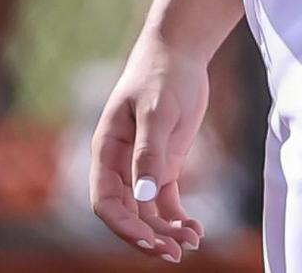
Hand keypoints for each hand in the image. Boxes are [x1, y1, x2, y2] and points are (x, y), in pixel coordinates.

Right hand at [90, 32, 209, 260]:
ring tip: (192, 241)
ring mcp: (142, 166)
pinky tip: (196, 229)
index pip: (105, 202)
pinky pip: (165, 202)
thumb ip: (149, 153)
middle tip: (175, 252)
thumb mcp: (156, 112)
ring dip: (166, 232)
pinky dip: (178, 218)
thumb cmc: (162, 75)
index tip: (150, 240)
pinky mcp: (165, 163)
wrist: (180, 51)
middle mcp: (120, 164)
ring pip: (147, 213)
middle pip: (126, 215)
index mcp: (106, 151)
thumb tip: (143, 197)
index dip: (124, 227)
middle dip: (148, 237)